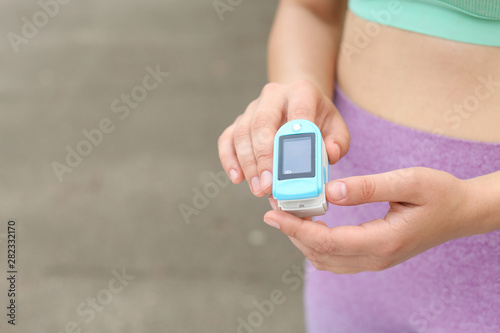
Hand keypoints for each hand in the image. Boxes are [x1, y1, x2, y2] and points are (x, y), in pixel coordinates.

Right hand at [218, 80, 349, 196]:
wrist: (299, 103)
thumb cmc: (319, 120)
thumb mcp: (336, 127)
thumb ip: (338, 142)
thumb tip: (330, 153)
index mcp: (301, 92)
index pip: (296, 113)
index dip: (290, 142)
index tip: (288, 170)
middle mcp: (274, 95)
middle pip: (261, 124)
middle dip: (262, 158)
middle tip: (266, 186)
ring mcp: (253, 107)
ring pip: (242, 133)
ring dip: (248, 164)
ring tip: (257, 189)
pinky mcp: (239, 120)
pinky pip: (227, 139)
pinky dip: (229, 159)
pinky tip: (237, 177)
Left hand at [264, 167, 477, 273]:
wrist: (461, 212)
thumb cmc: (439, 193)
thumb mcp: (408, 181)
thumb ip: (368, 187)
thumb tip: (329, 192)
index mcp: (383, 241)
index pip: (327, 242)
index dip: (296, 228)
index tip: (273, 214)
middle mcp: (375, 258)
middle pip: (320, 254)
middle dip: (292, 231)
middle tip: (273, 206)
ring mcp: (374, 261)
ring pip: (324, 259)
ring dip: (301, 238)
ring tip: (286, 213)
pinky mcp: (373, 256)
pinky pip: (335, 258)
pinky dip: (314, 243)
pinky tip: (307, 224)